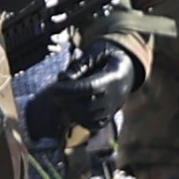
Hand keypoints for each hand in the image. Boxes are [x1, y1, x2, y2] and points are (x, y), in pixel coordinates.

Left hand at [19, 41, 137, 157]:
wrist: (126, 69)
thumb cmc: (106, 56)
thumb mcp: (95, 53)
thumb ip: (80, 65)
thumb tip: (62, 78)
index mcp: (115, 76)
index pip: (90, 88)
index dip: (69, 89)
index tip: (53, 87)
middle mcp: (116, 96)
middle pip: (88, 106)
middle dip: (67, 100)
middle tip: (54, 91)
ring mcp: (113, 109)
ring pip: (89, 118)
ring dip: (70, 110)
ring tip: (60, 97)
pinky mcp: (109, 117)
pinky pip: (93, 125)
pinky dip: (78, 119)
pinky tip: (69, 106)